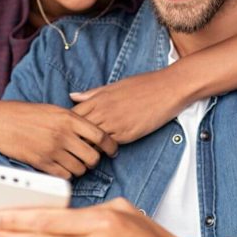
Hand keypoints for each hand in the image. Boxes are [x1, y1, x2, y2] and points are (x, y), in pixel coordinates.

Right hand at [0, 101, 117, 178]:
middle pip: (93, 156)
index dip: (111, 146)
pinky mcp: (41, 163)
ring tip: (73, 163)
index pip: (101, 135)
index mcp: (69, 118)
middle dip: (94, 160)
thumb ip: (73, 120)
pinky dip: (66, 175)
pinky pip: (64, 176)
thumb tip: (93, 132)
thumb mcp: (54, 110)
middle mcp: (63, 134)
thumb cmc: (27, 114)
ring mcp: (52, 149)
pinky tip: (61, 168)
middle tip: (88, 159)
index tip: (112, 150)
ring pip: (80, 169)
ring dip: (80, 169)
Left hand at [70, 66, 188, 143]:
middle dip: (73, 139)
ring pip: (91, 141)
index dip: (68, 125)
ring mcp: (114, 124)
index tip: (68, 131)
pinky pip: (108, 146)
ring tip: (86, 152)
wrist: (168, 89)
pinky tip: (104, 151)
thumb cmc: (144, 84)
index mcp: (99, 98)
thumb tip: (73, 96)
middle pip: (78, 130)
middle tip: (72, 146)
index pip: (72, 115)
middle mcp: (103, 111)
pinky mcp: (127, 135)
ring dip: (87, 147)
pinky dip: (103, 150)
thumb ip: (93, 93)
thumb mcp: (115, 85)